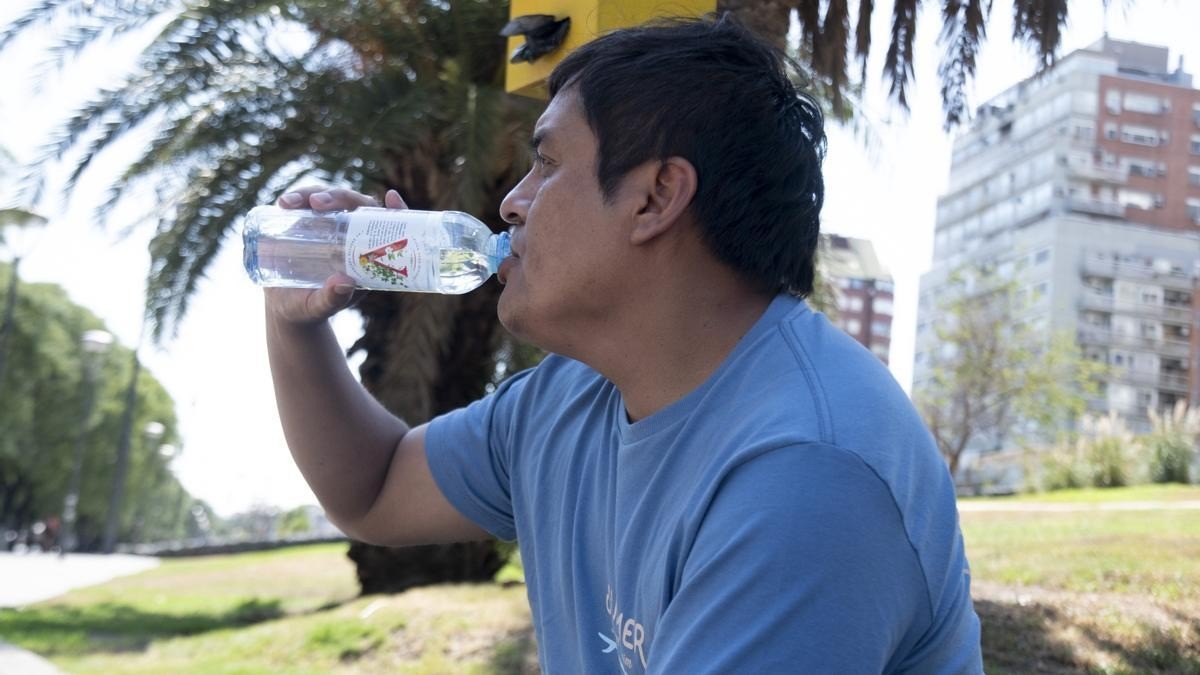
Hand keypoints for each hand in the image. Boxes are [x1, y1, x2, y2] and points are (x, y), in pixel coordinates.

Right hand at [264, 186, 408, 324]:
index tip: (392, 197)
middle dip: (338, 197)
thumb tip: (344, 284)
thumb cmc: (308, 307)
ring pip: (327, 198)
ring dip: (312, 193)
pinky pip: (303, 202)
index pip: (387, 226)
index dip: (396, 210)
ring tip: (290, 204)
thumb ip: (332, 299)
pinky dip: (295, 198)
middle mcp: (349, 233)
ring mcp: (325, 224)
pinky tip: (284, 203)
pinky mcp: (304, 221)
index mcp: (365, 253)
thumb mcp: (320, 306)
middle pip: (354, 203)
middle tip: (318, 203)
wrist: (284, 306)